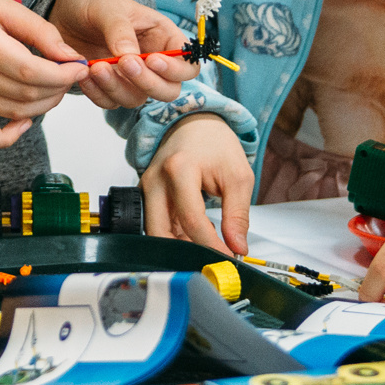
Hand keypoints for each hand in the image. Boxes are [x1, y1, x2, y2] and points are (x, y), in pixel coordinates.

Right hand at [0, 0, 88, 146]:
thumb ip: (39, 30)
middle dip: (58, 88)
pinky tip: (22, 121)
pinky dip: (4, 137)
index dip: (62, 74)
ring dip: (43, 107)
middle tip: (70, 75)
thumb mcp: (2, 4)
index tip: (79, 67)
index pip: (29, 71)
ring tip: (55, 89)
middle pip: (24, 94)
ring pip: (10, 113)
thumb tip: (70, 56)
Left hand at [47, 0, 195, 109]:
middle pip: (168, 90)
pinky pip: (110, 102)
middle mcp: (153, 62)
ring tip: (97, 67)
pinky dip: (98, 94)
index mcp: (164, 38)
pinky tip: (85, 75)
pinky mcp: (109, 86)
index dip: (175, 70)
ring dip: (117, 88)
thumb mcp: (108, 7)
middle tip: (124, 64)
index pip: (188, 66)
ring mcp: (131, 78)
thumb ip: (120, 29)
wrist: (65, 10)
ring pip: (137, 99)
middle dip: (147, 83)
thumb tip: (130, 56)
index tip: (151, 60)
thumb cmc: (95, 1)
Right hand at [142, 113, 254, 254]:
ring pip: (155, 232)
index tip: (228, 258)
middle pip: (160, 232)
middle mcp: (155, 179)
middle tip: (212, 261)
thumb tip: (237, 247)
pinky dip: (176, 235)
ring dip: (180, 245)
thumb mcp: (238, 176)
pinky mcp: (146, 195)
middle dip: (185, 252)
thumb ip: (237, 215)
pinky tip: (197, 234)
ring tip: (208, 244)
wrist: (194, 124)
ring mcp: (146, 188)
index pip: (191, 221)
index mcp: (179, 169)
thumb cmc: (215, 144)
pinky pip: (156, 224)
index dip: (211, 246)